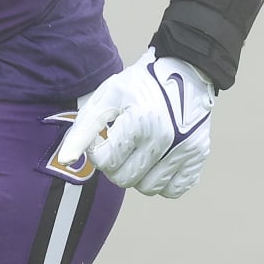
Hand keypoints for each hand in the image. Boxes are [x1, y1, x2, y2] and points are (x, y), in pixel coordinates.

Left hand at [56, 48, 215, 197]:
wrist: (183, 72)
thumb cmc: (139, 85)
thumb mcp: (105, 98)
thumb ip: (82, 130)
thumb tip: (64, 160)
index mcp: (140, 122)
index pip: (106, 162)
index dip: (97, 152)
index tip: (102, 136)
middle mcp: (166, 139)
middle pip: (125, 179)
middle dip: (114, 165)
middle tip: (117, 145)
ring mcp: (185, 150)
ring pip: (148, 189)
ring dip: (136, 175)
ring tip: (136, 151)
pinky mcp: (198, 156)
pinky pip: (174, 190)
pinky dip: (161, 181)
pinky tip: (155, 160)